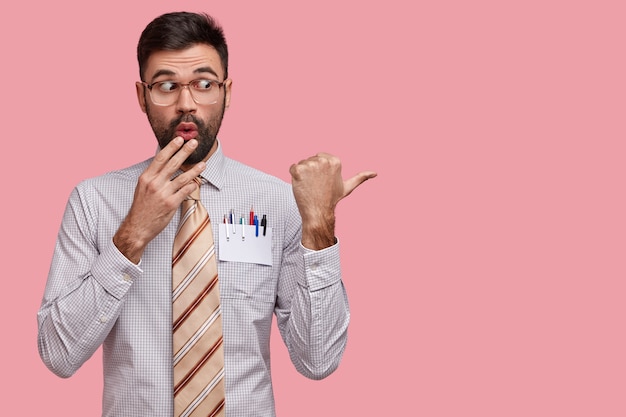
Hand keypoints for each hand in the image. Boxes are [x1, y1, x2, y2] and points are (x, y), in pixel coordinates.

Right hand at [113, 137, 205, 262]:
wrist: (138, 226)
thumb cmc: (141, 207)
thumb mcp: (142, 187)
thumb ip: (153, 175)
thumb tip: (164, 163)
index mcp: (146, 177)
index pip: (160, 158)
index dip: (171, 147)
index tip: (179, 139)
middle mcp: (154, 183)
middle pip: (173, 164)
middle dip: (184, 151)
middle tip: (194, 143)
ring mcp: (163, 193)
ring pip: (182, 178)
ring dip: (195, 170)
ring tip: (203, 164)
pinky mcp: (171, 204)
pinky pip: (185, 191)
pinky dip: (192, 186)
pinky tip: (197, 182)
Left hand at [289, 152, 376, 249]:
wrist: (318, 212)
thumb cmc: (331, 199)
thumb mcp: (347, 187)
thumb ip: (360, 178)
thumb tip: (375, 173)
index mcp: (335, 161)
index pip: (319, 157)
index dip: (319, 170)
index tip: (323, 182)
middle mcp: (324, 160)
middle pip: (310, 160)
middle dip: (310, 171)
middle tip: (316, 186)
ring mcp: (311, 164)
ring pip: (301, 164)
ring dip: (302, 175)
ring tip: (310, 187)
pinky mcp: (299, 169)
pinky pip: (292, 168)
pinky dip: (294, 177)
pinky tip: (301, 186)